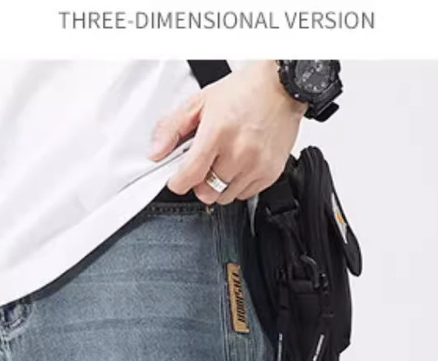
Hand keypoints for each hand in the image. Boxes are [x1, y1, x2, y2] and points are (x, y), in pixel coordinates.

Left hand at [150, 63, 304, 204]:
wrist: (281, 86)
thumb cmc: (244, 91)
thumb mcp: (201, 102)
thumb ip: (172, 127)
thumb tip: (156, 151)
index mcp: (218, 132)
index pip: (189, 177)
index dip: (178, 181)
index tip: (178, 177)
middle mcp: (239, 152)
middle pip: (207, 193)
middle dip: (200, 183)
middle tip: (204, 165)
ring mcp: (256, 165)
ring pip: (225, 197)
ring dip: (219, 184)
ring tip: (225, 160)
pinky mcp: (270, 173)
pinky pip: (245, 194)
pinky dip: (239, 184)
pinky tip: (240, 163)